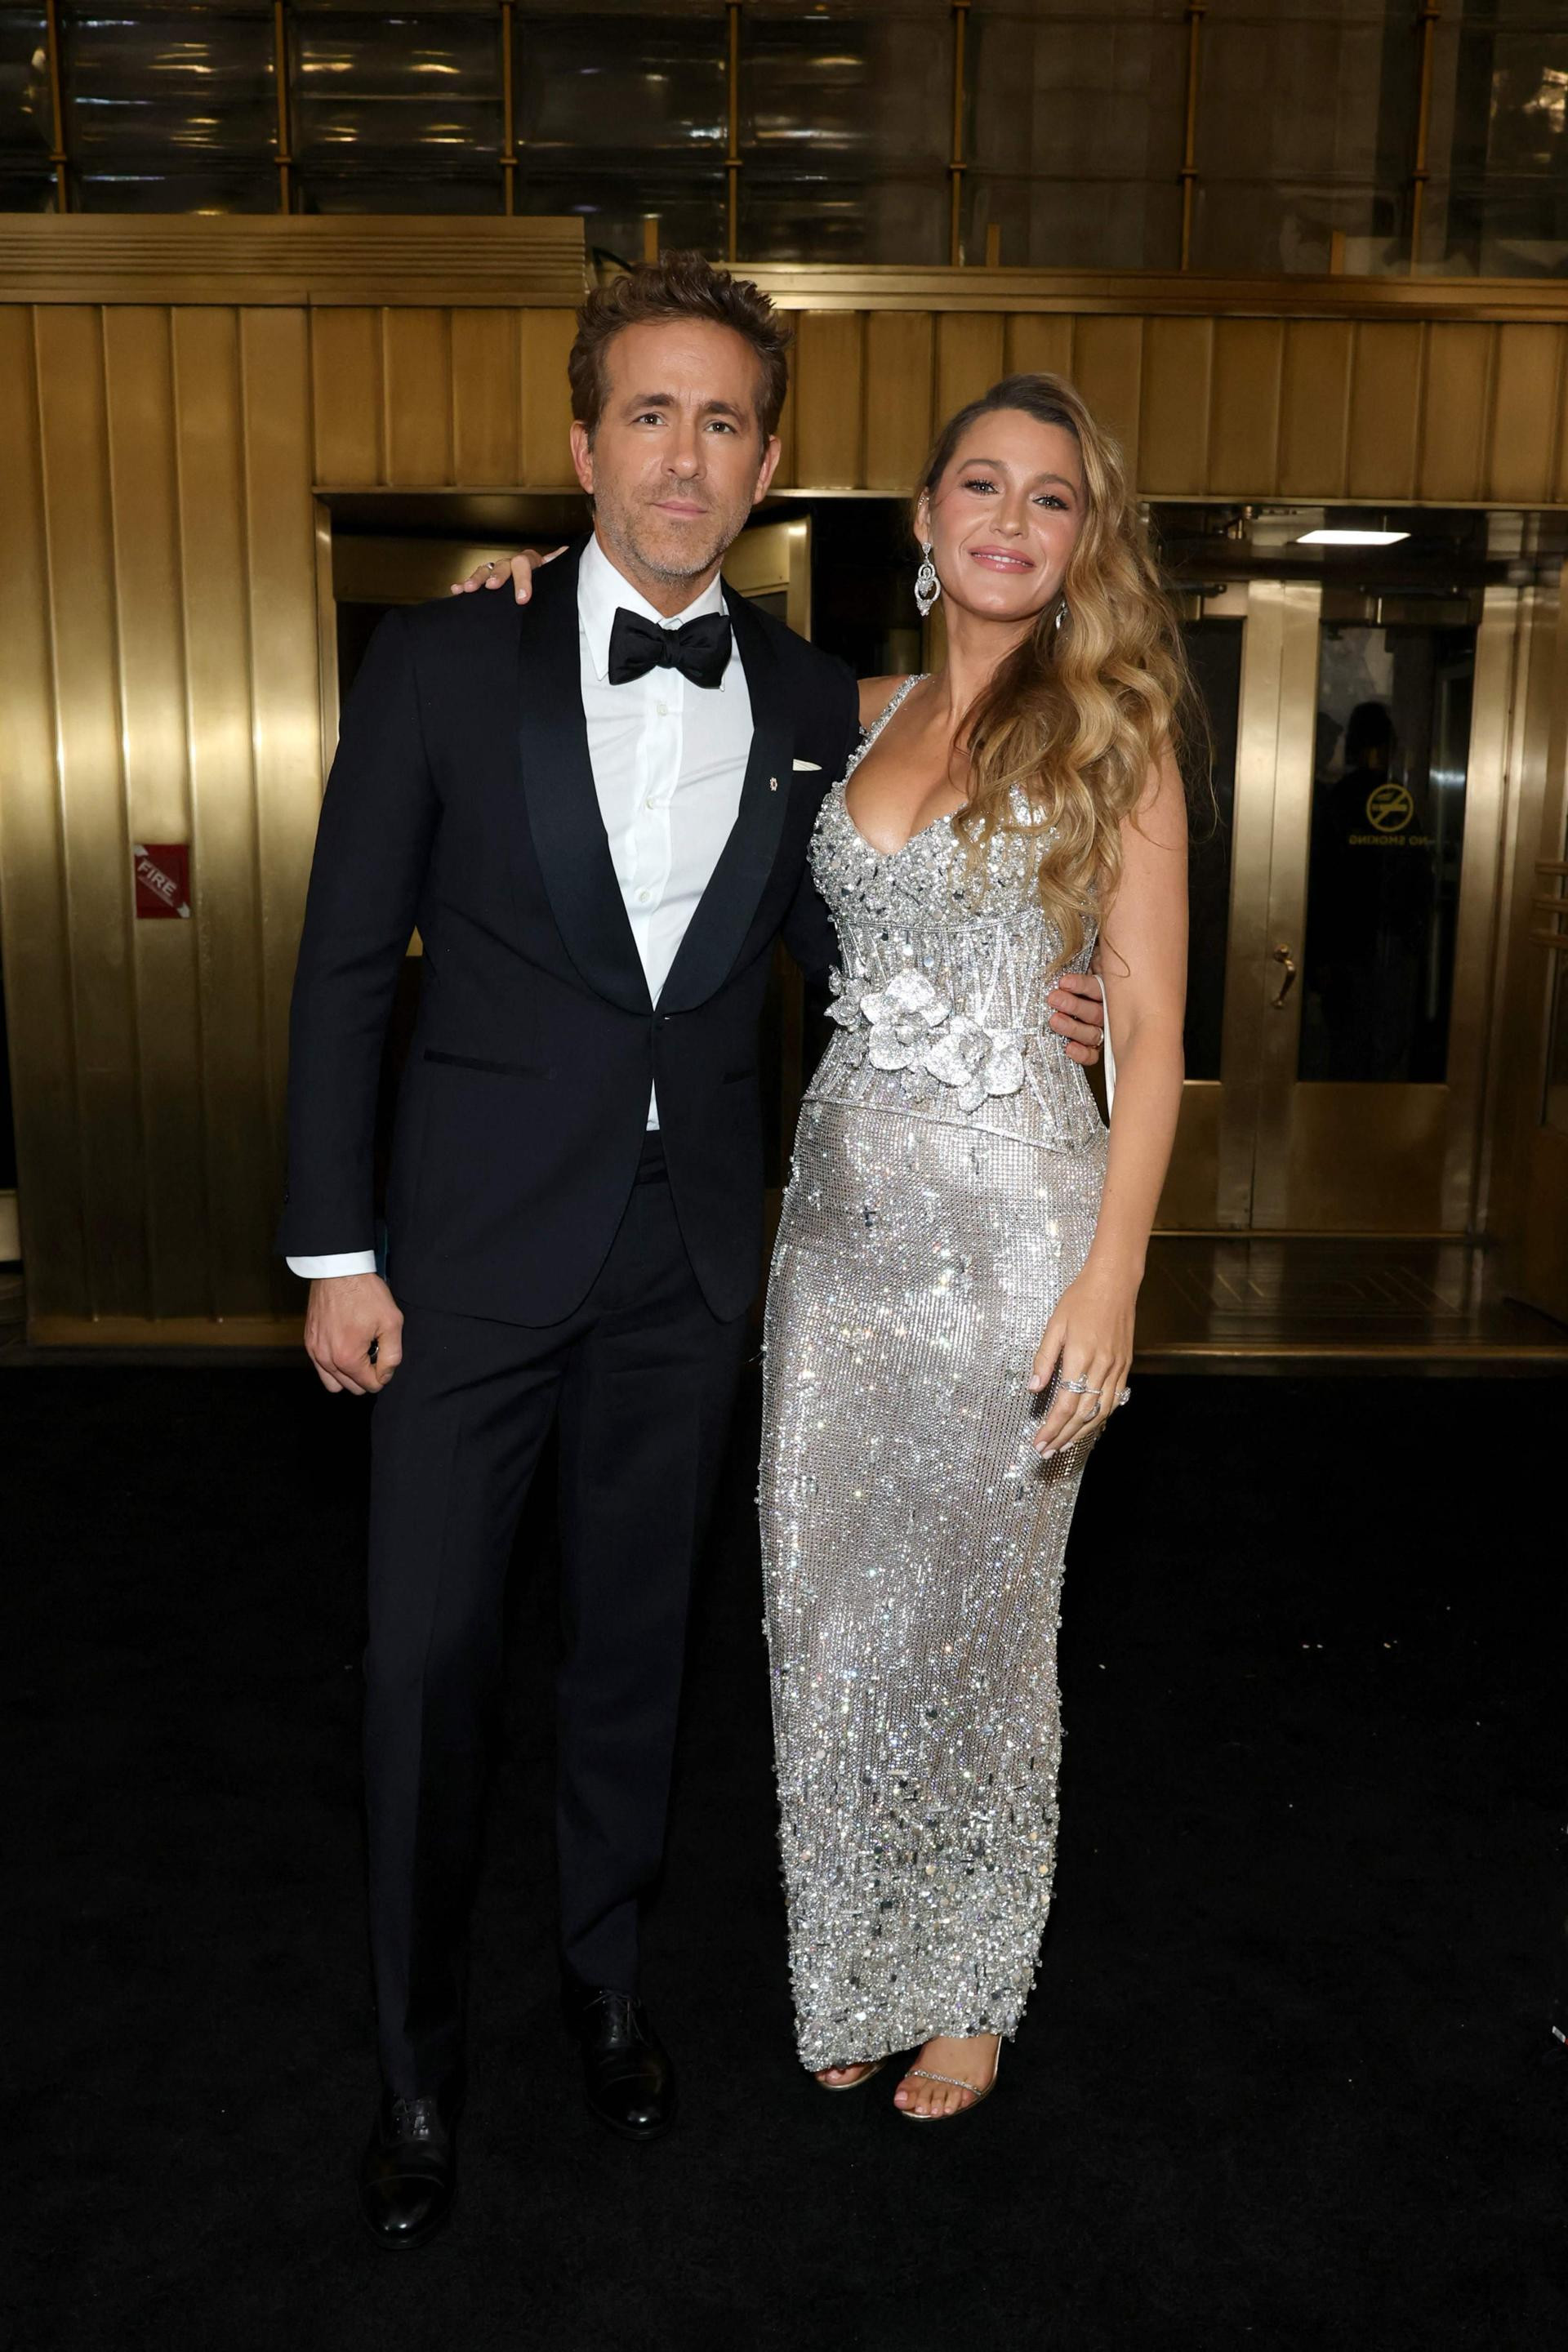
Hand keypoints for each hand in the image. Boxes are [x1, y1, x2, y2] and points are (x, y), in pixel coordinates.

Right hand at [304, 1273, 403, 1396]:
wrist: (338, 1270)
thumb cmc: (365, 1293)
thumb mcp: (392, 1323)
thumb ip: (392, 1356)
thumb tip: (385, 1376)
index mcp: (347, 1358)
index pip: (370, 1385)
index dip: (383, 1373)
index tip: (385, 1353)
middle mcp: (326, 1359)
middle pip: (352, 1387)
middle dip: (366, 1375)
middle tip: (374, 1350)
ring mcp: (314, 1351)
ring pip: (334, 1383)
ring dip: (349, 1375)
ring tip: (359, 1352)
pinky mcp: (309, 1342)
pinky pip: (321, 1368)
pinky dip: (334, 1366)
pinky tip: (345, 1346)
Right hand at [450, 547, 566, 601]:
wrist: (537, 590)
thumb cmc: (546, 583)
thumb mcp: (554, 576)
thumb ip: (558, 566)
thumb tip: (567, 551)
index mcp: (530, 562)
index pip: (524, 564)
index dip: (523, 579)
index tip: (522, 598)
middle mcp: (512, 564)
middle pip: (503, 565)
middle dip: (497, 576)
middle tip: (492, 587)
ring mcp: (498, 572)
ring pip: (486, 570)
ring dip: (477, 578)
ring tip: (468, 589)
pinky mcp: (487, 582)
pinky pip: (475, 581)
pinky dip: (464, 584)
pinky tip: (456, 590)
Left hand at [1026, 1263, 1134, 1457]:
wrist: (1114, 1283)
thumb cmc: (1080, 1299)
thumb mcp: (1055, 1325)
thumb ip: (1044, 1358)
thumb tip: (1034, 1388)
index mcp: (1081, 1357)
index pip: (1065, 1404)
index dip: (1051, 1427)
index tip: (1038, 1442)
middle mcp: (1102, 1366)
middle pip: (1082, 1414)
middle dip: (1063, 1436)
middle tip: (1046, 1451)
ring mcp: (1117, 1367)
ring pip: (1101, 1411)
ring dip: (1082, 1432)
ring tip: (1064, 1445)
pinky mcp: (1126, 1365)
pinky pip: (1115, 1399)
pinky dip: (1101, 1416)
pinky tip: (1088, 1424)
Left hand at [1047, 967, 1105, 1065]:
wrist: (1083, 992)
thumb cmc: (1087, 975)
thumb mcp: (1092, 962)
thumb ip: (1096, 962)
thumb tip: (1095, 959)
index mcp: (1110, 990)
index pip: (1099, 988)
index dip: (1082, 985)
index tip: (1064, 981)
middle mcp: (1109, 1012)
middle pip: (1095, 1012)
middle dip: (1073, 1005)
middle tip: (1053, 998)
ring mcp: (1102, 1030)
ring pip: (1092, 1033)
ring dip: (1073, 1027)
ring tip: (1054, 1020)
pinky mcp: (1093, 1047)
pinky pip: (1091, 1055)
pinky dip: (1081, 1053)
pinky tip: (1068, 1048)